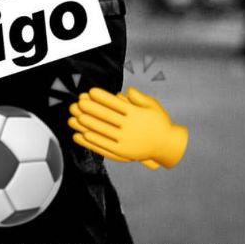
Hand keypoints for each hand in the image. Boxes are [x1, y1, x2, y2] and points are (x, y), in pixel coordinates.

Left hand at [68, 86, 188, 169]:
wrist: (168, 145)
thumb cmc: (159, 122)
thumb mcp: (153, 106)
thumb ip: (139, 98)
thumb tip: (126, 91)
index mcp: (137, 114)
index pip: (115, 104)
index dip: (102, 97)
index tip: (90, 91)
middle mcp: (131, 127)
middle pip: (107, 116)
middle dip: (91, 109)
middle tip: (78, 102)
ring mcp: (127, 141)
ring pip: (104, 131)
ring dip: (89, 124)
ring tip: (76, 117)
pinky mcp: (124, 152)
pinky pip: (106, 145)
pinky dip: (94, 140)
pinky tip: (83, 134)